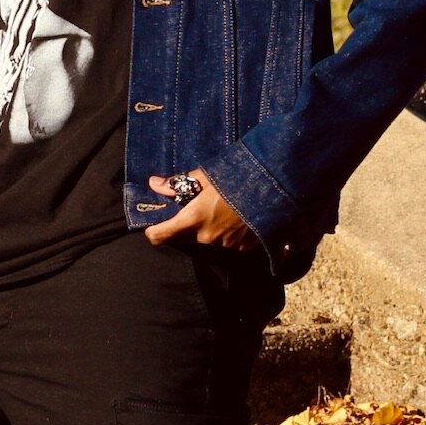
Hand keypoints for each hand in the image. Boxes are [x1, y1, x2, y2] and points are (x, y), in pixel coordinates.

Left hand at [143, 170, 260, 252]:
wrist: (272, 188)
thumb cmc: (235, 178)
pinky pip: (227, 242)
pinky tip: (237, 217)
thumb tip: (153, 183)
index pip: (160, 236)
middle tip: (201, 204)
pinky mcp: (242, 248)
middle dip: (189, 222)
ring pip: (208, 238)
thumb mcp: (204, 176)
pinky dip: (228, 232)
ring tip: (224, 208)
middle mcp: (206, 236)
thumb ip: (176, 183)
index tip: (154, 224)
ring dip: (210, 227)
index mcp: (193, 218)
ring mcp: (226, 244)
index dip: (153, 230)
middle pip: (186, 235)